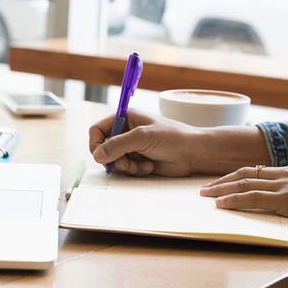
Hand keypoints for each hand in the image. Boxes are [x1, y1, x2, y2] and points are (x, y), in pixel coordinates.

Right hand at [88, 110, 204, 176]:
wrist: (192, 153)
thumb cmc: (172, 137)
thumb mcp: (142, 137)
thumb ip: (118, 145)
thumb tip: (97, 156)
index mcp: (125, 117)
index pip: (97, 130)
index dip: (95, 143)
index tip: (101, 156)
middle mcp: (126, 131)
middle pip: (103, 148)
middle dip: (114, 159)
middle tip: (127, 164)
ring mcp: (131, 147)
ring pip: (113, 161)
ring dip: (126, 166)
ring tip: (141, 165)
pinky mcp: (137, 160)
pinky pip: (125, 170)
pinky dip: (134, 170)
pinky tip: (149, 167)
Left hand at [199, 164, 287, 238]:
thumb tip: (285, 209)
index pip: (256, 171)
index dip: (235, 177)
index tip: (220, 183)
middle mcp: (285, 174)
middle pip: (245, 174)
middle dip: (221, 181)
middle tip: (203, 189)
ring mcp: (285, 185)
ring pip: (245, 184)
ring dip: (221, 190)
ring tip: (205, 196)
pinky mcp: (286, 199)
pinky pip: (253, 198)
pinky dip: (234, 200)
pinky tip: (221, 204)